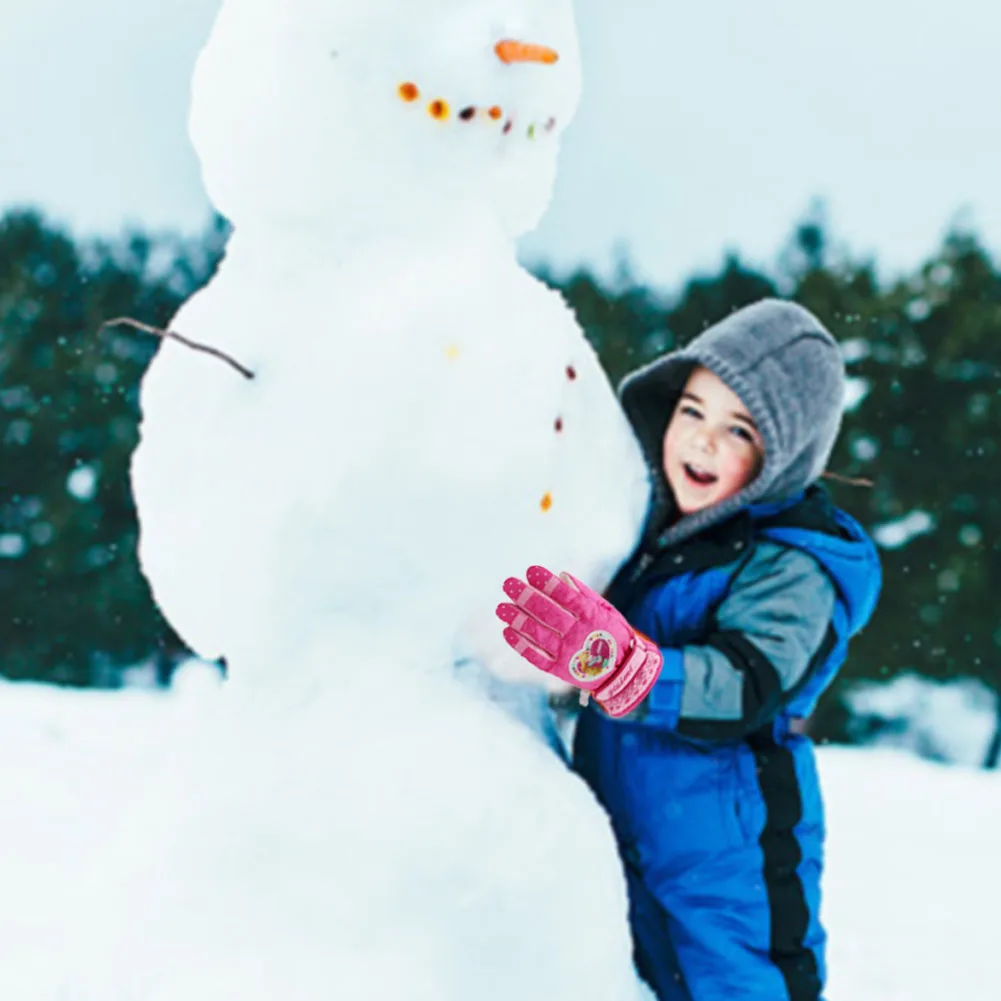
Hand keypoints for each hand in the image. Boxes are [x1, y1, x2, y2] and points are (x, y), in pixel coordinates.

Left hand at [495, 566, 662, 717]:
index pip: (566, 596)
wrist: (623, 672)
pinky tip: (507, 631)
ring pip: (538, 634)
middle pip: (548, 613)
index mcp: (591, 616)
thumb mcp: (606, 610)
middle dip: (526, 597)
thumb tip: (561, 576)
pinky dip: (521, 645)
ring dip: (518, 620)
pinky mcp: (559, 670)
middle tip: (508, 584)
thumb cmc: (612, 634)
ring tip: (501, 608)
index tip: (530, 571)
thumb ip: (584, 594)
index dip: (547, 583)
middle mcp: (578, 634)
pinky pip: (536, 657)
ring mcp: (568, 653)